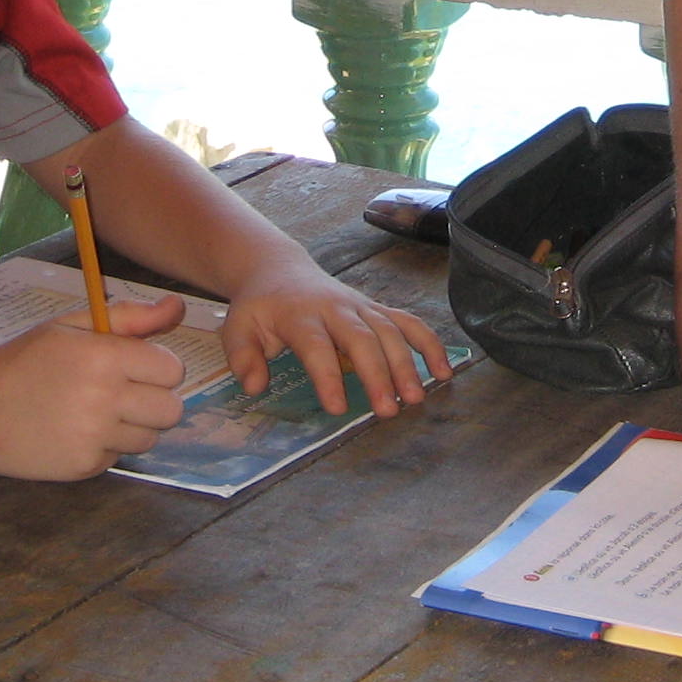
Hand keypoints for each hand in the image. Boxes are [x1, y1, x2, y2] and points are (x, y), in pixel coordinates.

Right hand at [0, 295, 190, 478]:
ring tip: (92, 412)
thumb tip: (178, 307)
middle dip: (154, 400)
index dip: (157, 368)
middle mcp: (104, 398)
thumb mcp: (72, 326)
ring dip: (131, 427)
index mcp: (104, 357)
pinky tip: (72, 432)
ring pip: (149, 438)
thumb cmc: (24, 360)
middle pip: (171, 409)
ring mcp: (94, 437)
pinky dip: (104, 447)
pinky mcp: (84, 466)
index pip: (172, 370)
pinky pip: (118, 457)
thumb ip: (130, 317)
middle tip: (122, 393)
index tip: (135, 367)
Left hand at [219, 267, 451, 416]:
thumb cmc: (260, 307)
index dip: (328, 376)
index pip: (316, 345)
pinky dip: (429, 344)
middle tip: (388, 410)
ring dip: (406, 364)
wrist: (280, 270)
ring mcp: (361, 306)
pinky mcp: (376, 309)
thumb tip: (255, 386)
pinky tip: (443, 372)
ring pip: (390, 331)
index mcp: (299, 314)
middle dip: (378, 374)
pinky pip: (408, 322)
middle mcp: (335, 308)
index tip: (338, 408)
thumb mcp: (238, 327)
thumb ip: (243, 357)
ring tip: (415, 399)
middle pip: (363, 339)